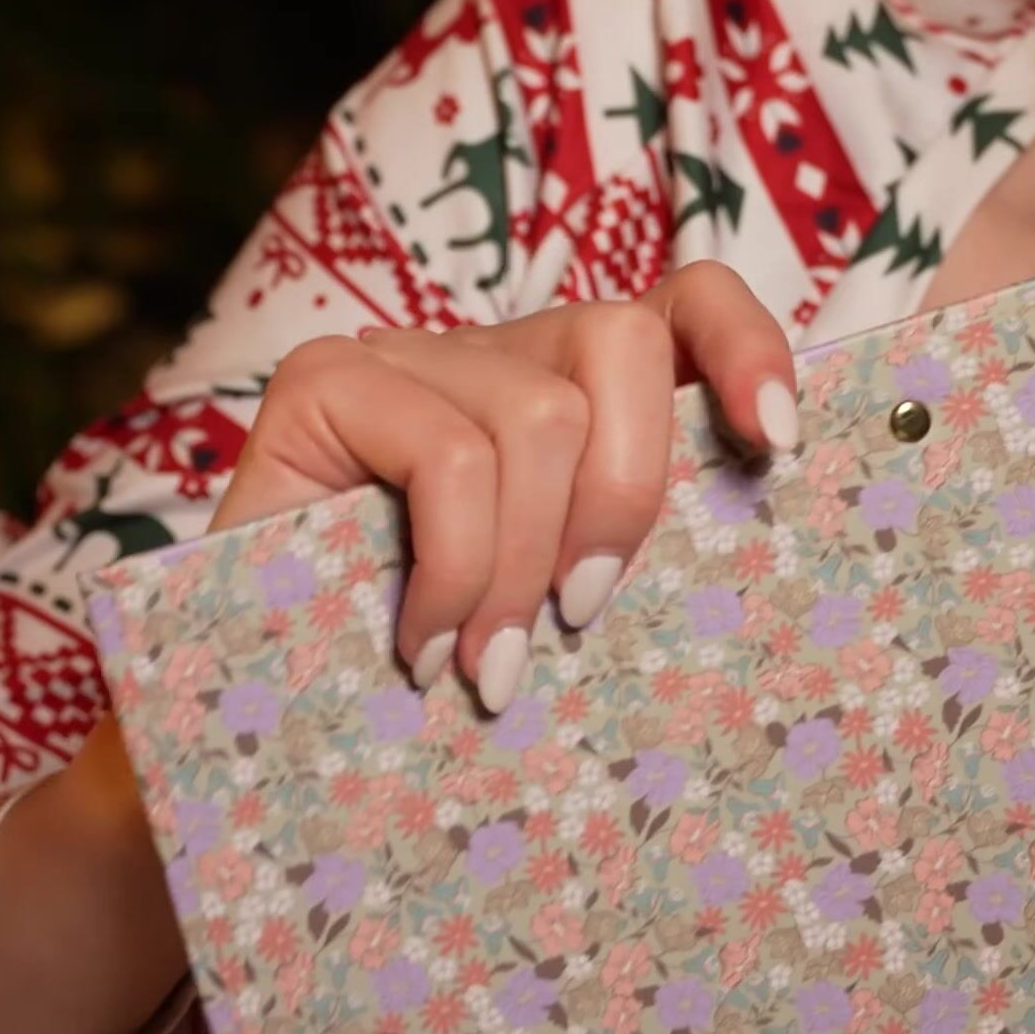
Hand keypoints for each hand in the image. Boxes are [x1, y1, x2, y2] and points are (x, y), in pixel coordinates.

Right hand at [208, 260, 796, 712]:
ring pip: (538, 415)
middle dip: (626, 495)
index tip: (781, 445)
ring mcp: (401, 355)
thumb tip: (771, 555)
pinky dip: (454, 568)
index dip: (746, 349)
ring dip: (522, 568)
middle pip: (620, 342)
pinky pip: (449, 456)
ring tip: (485, 667)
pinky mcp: (322, 381)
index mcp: (571, 390)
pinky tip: (422, 645)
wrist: (252, 730)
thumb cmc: (430, 678)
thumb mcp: (560, 610)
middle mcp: (491, 352)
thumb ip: (634, 563)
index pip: (685, 303)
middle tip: (582, 617)